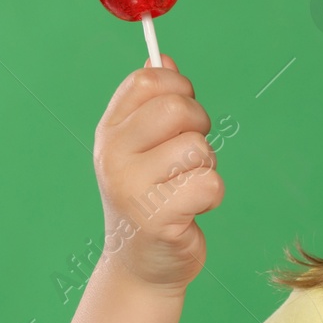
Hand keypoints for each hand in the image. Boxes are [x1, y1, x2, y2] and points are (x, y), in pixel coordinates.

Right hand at [92, 54, 223, 294]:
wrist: (141, 265)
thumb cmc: (149, 199)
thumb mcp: (142, 148)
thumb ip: (152, 104)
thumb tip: (163, 57)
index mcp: (110, 131)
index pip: (147, 80)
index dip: (178, 88)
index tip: (182, 114)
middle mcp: (113, 154)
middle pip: (178, 108)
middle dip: (200, 126)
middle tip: (191, 155)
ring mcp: (131, 186)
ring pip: (198, 148)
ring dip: (206, 167)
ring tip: (185, 186)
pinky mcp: (157, 217)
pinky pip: (210, 184)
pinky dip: (212, 196)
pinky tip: (192, 210)